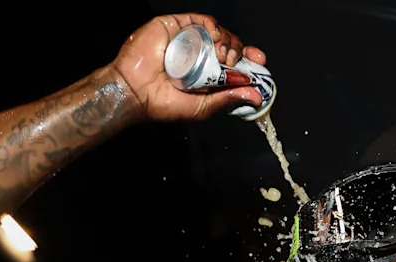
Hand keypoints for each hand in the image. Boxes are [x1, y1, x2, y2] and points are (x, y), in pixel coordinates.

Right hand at [111, 13, 267, 120]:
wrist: (135, 91)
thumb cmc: (162, 104)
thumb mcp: (202, 107)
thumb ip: (227, 100)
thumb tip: (255, 97)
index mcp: (205, 73)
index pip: (233, 62)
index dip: (249, 59)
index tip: (260, 61)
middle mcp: (199, 54)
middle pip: (229, 45)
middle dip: (241, 51)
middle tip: (238, 63)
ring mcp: (188, 39)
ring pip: (218, 31)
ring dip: (228, 41)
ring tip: (224, 56)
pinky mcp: (176, 26)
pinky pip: (201, 20)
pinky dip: (213, 27)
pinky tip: (215, 39)